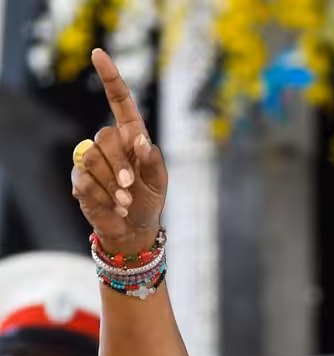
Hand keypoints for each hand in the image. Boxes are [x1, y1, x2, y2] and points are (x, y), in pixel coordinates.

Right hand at [71, 48, 166, 256]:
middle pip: (105, 137)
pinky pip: (85, 180)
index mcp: (131, 137)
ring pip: (93, 159)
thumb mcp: (160, 183)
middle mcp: (110, 144)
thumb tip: (143, 141)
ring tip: (126, 202)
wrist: (134, 230)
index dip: (110, 78)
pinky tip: (114, 206)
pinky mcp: (79, 179)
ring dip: (114, 185)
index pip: (120, 102)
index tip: (99, 54)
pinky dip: (103, 197)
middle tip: (132, 188)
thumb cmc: (149, 201)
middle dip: (121, 166)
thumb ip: (154, 161)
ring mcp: (91, 160)